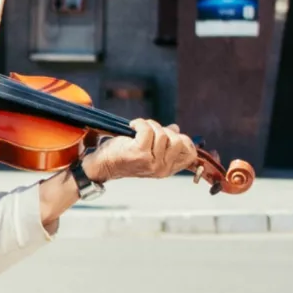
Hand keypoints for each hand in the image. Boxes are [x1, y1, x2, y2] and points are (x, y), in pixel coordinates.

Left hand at [83, 119, 197, 182]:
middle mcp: (162, 168)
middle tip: (149, 132)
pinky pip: (148, 130)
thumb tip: (176, 128)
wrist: (102, 166)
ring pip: (162, 133)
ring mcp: (151, 162)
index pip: (190, 154)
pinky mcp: (139, 153)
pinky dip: (140, 123)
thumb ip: (164, 142)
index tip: (168, 135)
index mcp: (167, 170)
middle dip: (164, 130)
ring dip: (150, 125)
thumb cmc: (124, 157)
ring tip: (137, 130)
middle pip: (178, 139)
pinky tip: (132, 127)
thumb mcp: (149, 151)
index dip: (183, 140)